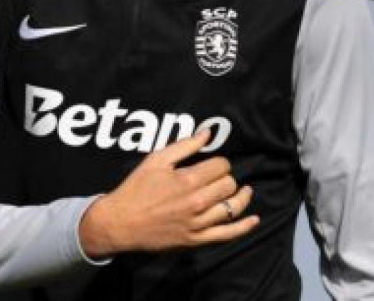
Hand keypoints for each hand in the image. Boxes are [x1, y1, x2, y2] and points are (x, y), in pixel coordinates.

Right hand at [78, 127, 258, 257]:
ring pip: (232, 207)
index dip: (220, 163)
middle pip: (229, 185)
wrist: (119, 223)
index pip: (222, 166)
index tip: (213, 165)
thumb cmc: (136, 189)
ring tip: (244, 191)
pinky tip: (254, 219)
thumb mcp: (156, 160)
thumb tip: (208, 133)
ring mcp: (197, 223)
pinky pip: (226, 234)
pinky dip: (243, 227)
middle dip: (226, 178)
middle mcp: (196, 202)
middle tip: (217, 179)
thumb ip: (185, 146)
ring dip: (240, 197)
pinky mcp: (195, 239)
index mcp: (187, 180)